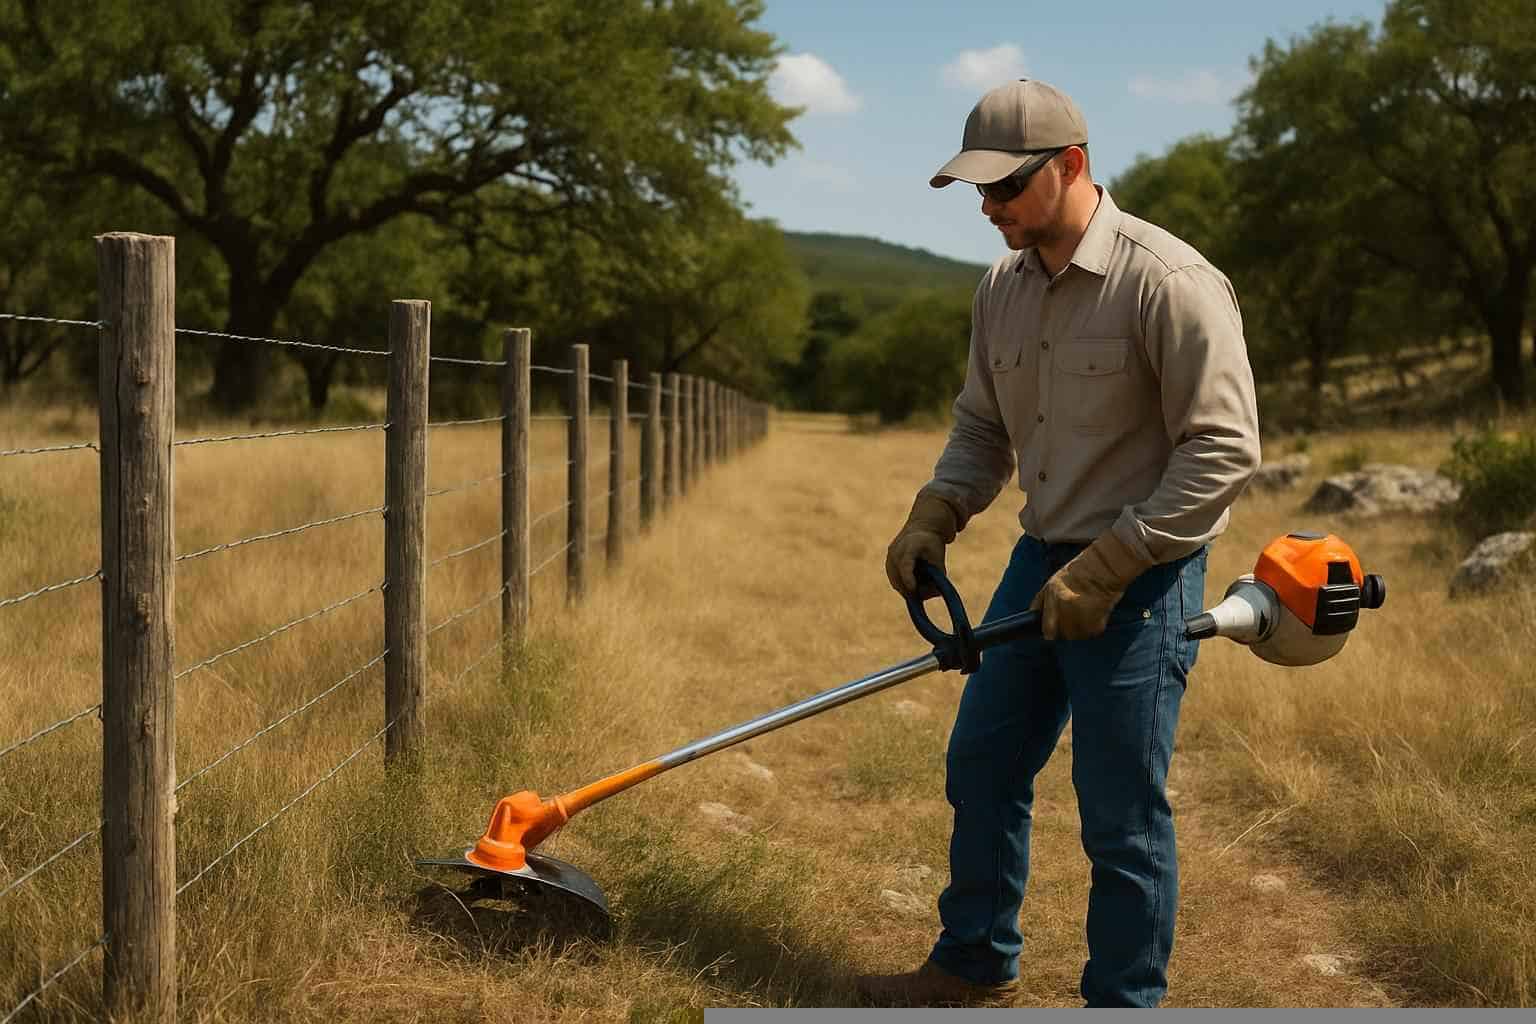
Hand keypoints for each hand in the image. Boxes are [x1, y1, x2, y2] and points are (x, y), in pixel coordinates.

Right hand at [885, 490, 960, 597]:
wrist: (920, 527)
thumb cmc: (932, 543)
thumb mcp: (939, 558)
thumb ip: (938, 575)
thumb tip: (937, 593)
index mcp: (910, 545)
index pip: (905, 564)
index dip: (908, 578)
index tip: (913, 589)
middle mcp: (895, 550)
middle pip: (899, 577)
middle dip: (913, 590)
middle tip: (929, 593)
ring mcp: (889, 557)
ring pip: (896, 582)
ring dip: (908, 589)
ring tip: (924, 585)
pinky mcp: (888, 563)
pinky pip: (895, 579)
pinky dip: (904, 584)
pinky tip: (915, 582)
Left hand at [1029, 531, 1153, 639]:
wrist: (1103, 568)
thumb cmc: (1077, 574)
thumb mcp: (1052, 583)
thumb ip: (1040, 602)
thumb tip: (1033, 616)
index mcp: (1053, 598)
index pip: (1047, 629)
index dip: (1050, 632)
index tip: (1053, 632)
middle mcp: (1066, 609)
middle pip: (1063, 635)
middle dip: (1066, 630)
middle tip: (1073, 619)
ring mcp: (1081, 617)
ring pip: (1077, 635)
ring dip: (1080, 629)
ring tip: (1085, 615)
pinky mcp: (1096, 623)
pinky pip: (1091, 633)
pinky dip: (1093, 627)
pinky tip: (1094, 614)